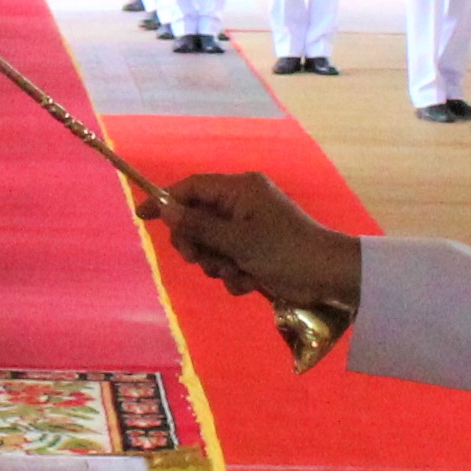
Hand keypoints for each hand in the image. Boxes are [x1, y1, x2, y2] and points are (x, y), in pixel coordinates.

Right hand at [150, 172, 365, 321]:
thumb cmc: (285, 250)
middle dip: (196, 244)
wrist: (328, 276)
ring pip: (211, 245)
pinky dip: (235, 275)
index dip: (165, 201)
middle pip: (197, 219)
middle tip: (201, 260)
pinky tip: (251, 282)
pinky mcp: (256, 252)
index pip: (192, 187)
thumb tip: (166, 210)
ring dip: (218, 264)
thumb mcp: (237, 240)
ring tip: (237, 273)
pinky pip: (229, 260)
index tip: (143, 217)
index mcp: (240, 190)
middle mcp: (242, 204)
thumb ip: (199, 226)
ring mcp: (249, 229)